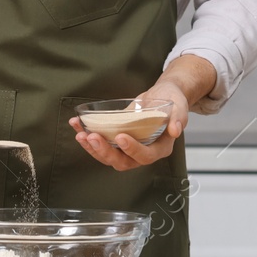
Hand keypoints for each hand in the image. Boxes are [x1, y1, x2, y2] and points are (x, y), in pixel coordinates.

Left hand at [68, 82, 187, 171]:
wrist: (162, 95)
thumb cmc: (172, 100)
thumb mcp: (179, 105)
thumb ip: (178, 117)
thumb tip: (175, 129)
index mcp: (160, 148)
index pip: (145, 155)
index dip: (132, 149)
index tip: (121, 137)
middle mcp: (143, 152)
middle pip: (122, 161)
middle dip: (105, 152)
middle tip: (92, 137)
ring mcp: (128, 149)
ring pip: (108, 156)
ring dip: (92, 148)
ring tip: (80, 134)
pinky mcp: (117, 142)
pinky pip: (102, 144)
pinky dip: (88, 136)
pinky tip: (77, 125)